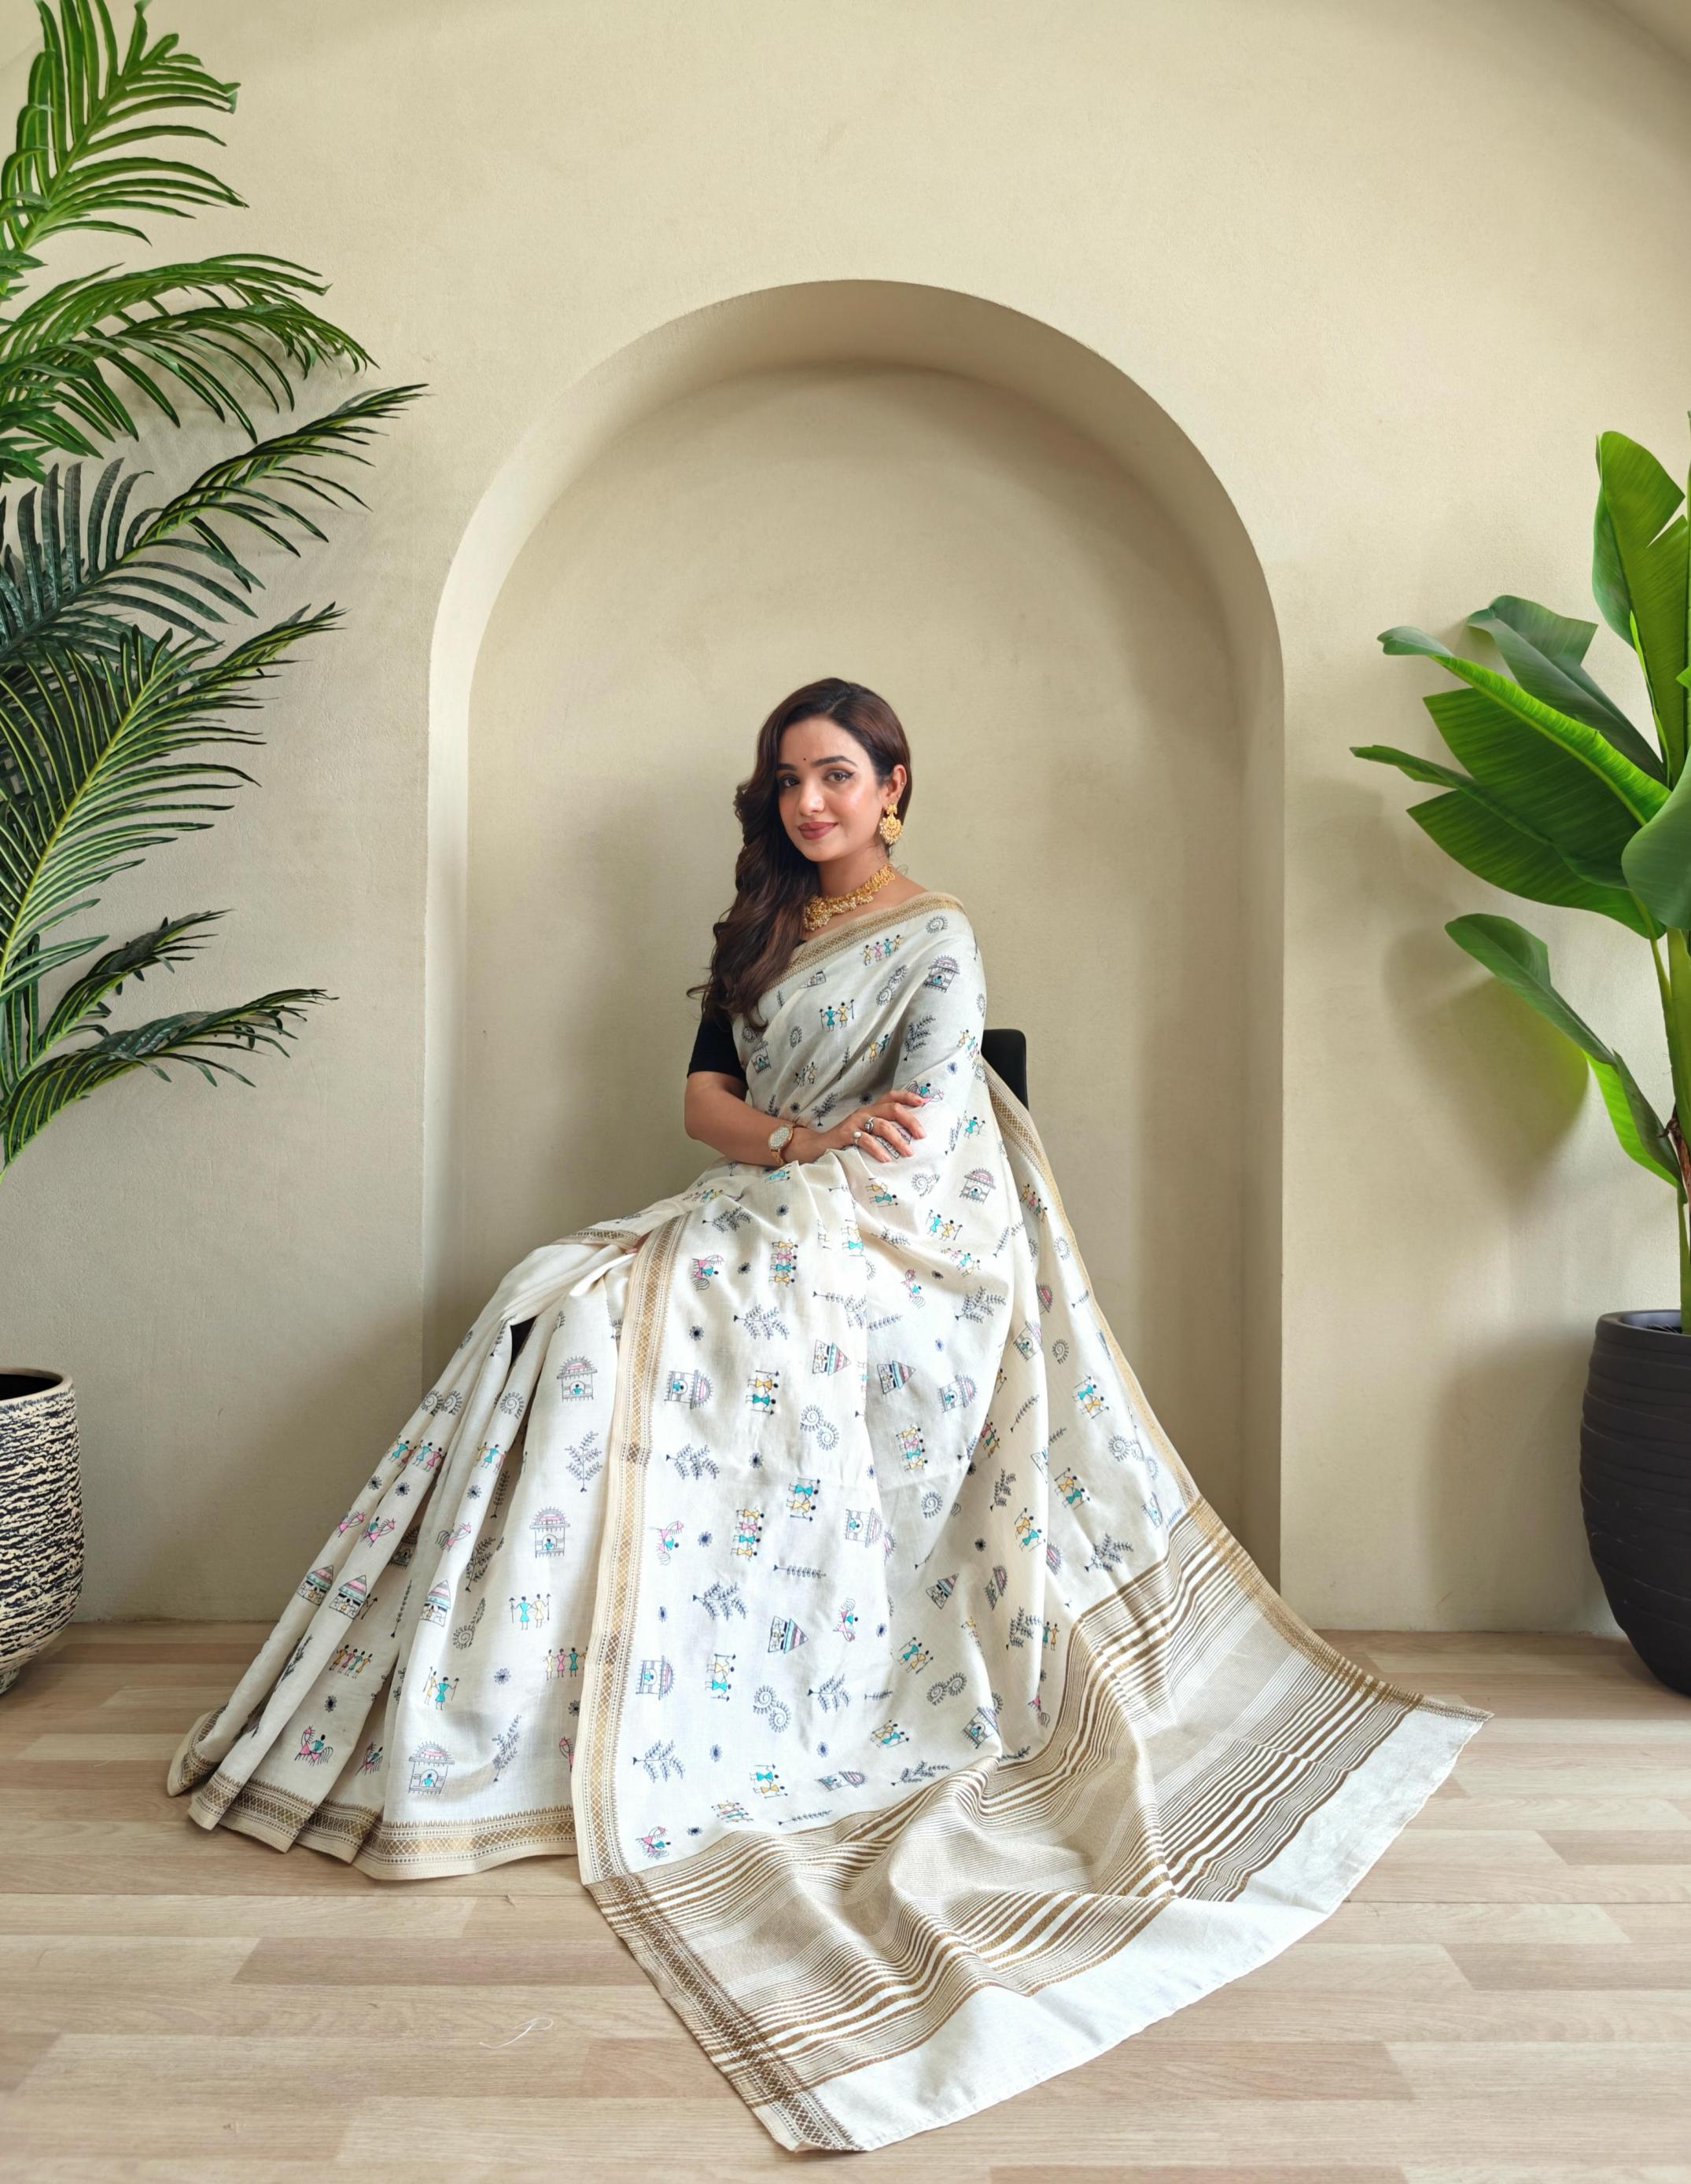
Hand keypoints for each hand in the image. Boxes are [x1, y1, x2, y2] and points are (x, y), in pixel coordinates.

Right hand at [807, 1087, 928, 1162]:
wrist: (817, 1147)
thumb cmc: (846, 1143)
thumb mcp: (866, 1133)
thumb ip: (883, 1132)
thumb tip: (909, 1140)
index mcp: (871, 1110)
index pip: (891, 1096)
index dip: (907, 1096)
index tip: (923, 1102)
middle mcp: (865, 1112)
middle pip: (892, 1109)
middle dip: (910, 1121)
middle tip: (922, 1136)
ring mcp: (855, 1122)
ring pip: (882, 1125)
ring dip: (898, 1139)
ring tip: (908, 1152)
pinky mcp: (846, 1134)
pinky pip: (866, 1140)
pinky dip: (878, 1149)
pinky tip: (887, 1159)